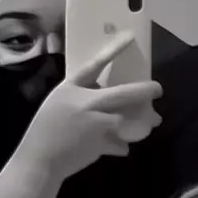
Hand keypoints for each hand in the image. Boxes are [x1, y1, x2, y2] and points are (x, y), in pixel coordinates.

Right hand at [18, 32, 162, 180]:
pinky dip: (120, 146)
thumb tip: (102, 98)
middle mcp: (86, 103)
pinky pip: (119, 144)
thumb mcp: (57, 105)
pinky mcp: (100, 143)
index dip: (113, 50)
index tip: (130, 37)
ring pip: (123, 119)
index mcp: (71, 89)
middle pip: (122, 93)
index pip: (95, 64)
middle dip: (144, 91)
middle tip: (158, 89)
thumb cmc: (43, 133)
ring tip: (151, 123)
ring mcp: (95, 123)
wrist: (38, 160)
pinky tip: (122, 147)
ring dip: (138, 123)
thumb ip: (79, 99)